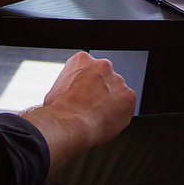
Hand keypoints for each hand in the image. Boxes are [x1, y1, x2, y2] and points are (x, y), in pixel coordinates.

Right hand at [26, 52, 135, 167]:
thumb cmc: (59, 111)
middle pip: (105, 78)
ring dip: (111, 102)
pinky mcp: (128, 96)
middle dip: (100, 92)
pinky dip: (120, 114)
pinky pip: (126, 106)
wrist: (70, 124)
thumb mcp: (55, 91)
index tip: (82, 96)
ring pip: (117, 92)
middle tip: (91, 108)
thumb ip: (68, 87)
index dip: (85, 86)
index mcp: (82, 60)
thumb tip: (69, 97)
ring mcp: (117, 80)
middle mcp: (103, 65)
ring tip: (97, 117)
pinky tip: (106, 122)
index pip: (89, 69)